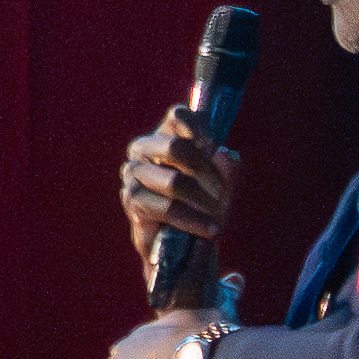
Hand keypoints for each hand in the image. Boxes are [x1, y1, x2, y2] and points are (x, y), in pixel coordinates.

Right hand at [119, 109, 239, 285]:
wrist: (182, 242)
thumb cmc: (201, 203)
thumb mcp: (222, 183)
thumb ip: (227, 167)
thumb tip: (226, 154)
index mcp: (166, 134)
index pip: (179, 116)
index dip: (199, 128)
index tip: (214, 147)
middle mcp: (145, 148)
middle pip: (175, 147)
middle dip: (205, 171)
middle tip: (220, 190)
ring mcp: (134, 172)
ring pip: (173, 181)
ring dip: (201, 201)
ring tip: (217, 216)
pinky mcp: (132, 199)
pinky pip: (166, 207)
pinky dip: (192, 220)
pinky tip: (209, 229)